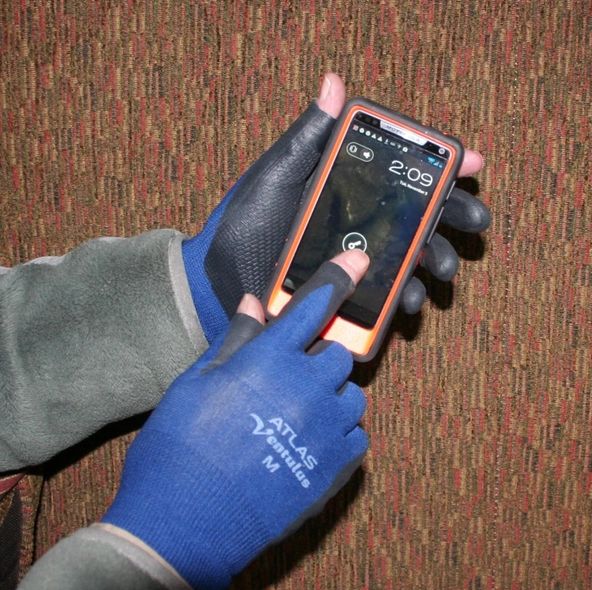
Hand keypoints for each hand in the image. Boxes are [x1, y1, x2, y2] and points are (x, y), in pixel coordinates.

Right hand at [103, 250, 370, 589]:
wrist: (185, 525)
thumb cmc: (179, 447)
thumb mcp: (196, 384)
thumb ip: (235, 339)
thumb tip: (255, 302)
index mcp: (269, 360)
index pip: (314, 305)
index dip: (338, 276)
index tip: (358, 259)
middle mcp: (306, 388)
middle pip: (338, 353)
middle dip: (320, 356)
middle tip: (291, 376)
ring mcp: (325, 430)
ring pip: (351, 395)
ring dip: (331, 396)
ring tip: (298, 415)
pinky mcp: (336, 469)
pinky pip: (357, 436)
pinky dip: (340, 433)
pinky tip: (309, 443)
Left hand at [182, 73, 489, 340]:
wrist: (223, 277)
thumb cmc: (246, 222)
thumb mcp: (276, 175)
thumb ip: (308, 138)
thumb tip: (334, 84)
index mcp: (347, 186)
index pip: (401, 171)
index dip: (438, 165)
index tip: (469, 161)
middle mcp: (359, 220)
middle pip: (418, 214)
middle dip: (452, 216)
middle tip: (474, 220)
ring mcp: (356, 256)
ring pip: (410, 255)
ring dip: (435, 258)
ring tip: (443, 267)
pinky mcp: (348, 290)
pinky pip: (384, 292)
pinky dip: (402, 295)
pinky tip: (408, 299)